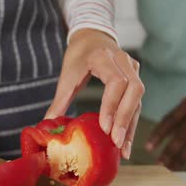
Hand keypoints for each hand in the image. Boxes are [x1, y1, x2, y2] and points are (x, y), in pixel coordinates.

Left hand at [45, 29, 143, 159]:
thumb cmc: (78, 56)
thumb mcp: (67, 75)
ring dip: (131, 124)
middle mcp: (123, 60)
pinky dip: (132, 120)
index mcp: (103, 57)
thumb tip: (47, 124)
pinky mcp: (136, 76)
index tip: (104, 127)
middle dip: (125, 119)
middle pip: (134, 90)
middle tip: (116, 143)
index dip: (111, 105)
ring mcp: (133, 67)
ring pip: (138, 98)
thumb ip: (60, 100)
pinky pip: (137, 100)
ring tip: (124, 149)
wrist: (91, 37)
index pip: (116, 82)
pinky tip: (126, 139)